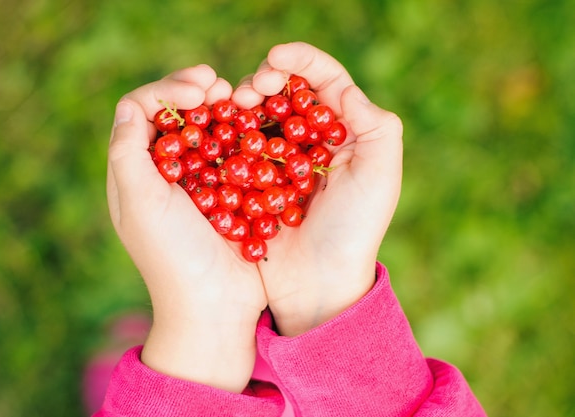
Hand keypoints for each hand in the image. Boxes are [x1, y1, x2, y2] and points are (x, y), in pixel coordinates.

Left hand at [107, 65, 266, 391]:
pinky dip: (242, 135)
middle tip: (219, 84)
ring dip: (221, 109)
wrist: (214, 306)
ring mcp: (199, 184)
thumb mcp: (140, 204)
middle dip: (195, 93)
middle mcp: (164, 174)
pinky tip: (255, 127)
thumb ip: (127, 152)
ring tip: (239, 97)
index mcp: (136, 173)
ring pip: (206, 130)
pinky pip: (234, 154)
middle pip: (175, 116)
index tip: (199, 90)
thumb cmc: (172, 256)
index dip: (167, 91)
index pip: (142, 112)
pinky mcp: (230, 195)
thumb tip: (132, 106)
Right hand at [233, 42, 403, 335]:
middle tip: (251, 89)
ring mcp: (278, 162)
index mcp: (344, 134)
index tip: (275, 57)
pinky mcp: (251, 182)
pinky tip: (220, 128)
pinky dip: (228, 131)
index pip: (324, 81)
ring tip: (235, 105)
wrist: (318, 284)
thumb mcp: (380, 176)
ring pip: (258, 115)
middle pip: (285, 92)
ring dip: (244, 102)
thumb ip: (374, 125)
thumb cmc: (353, 229)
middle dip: (266, 79)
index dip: (300, 60)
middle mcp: (310, 142)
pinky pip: (237, 147)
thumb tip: (342, 89)